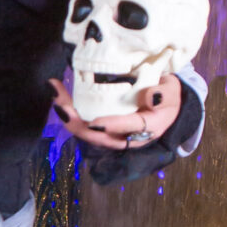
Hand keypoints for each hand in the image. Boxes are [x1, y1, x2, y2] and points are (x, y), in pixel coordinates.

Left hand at [49, 70, 183, 151]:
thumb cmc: (167, 97)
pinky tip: (56, 90)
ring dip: (68, 114)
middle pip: (100, 135)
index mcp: (148, 129)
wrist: (163, 104)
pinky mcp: (100, 126)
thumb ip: (165, 95)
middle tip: (62, 106)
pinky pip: (83, 120)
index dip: (113, 125)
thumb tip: (151, 96)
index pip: (130, 128)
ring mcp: (111, 132)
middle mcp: (126, 136)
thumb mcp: (172, 93)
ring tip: (54, 91)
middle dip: (78, 123)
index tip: (96, 122)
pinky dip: (69, 107)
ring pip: (87, 130)